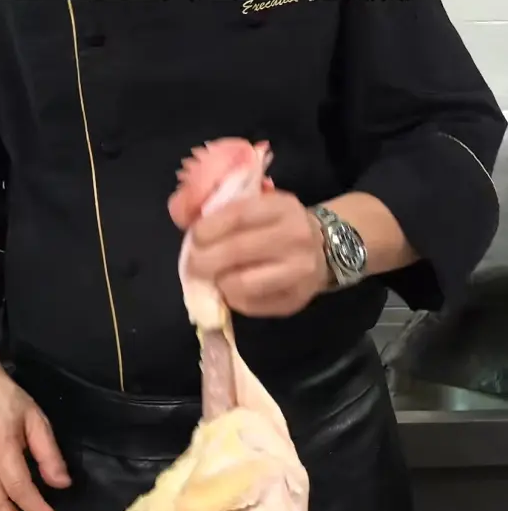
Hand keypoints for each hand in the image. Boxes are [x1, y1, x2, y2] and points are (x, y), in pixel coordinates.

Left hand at [187, 189, 330, 316]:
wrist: (326, 248)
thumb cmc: (279, 224)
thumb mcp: (261, 205)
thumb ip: (226, 209)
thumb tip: (183, 218)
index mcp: (283, 207)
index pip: (238, 215)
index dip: (208, 228)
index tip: (193, 237)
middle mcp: (296, 238)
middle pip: (237, 251)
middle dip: (204, 259)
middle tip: (192, 264)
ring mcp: (299, 272)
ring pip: (243, 284)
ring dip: (218, 283)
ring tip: (212, 278)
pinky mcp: (295, 300)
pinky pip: (252, 305)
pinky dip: (232, 299)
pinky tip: (230, 289)